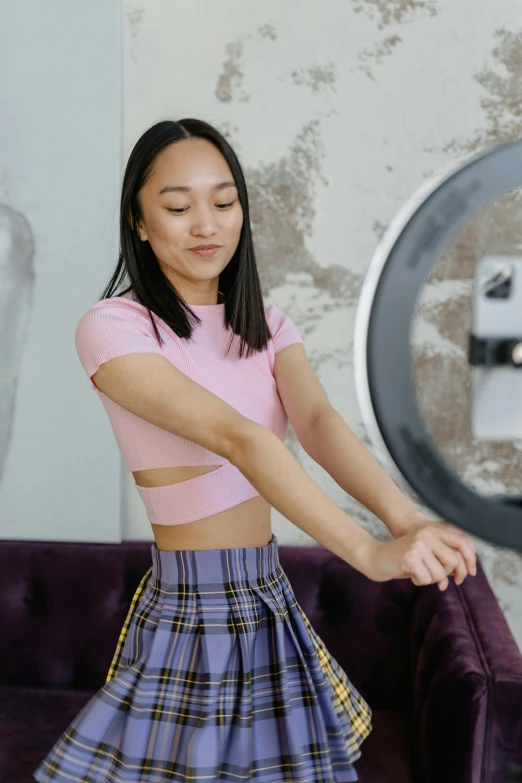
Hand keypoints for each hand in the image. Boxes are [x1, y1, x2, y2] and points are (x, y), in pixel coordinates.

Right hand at [362, 523, 476, 589]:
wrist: (375, 558)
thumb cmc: (404, 560)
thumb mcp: (427, 555)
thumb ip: (444, 559)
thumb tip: (464, 572)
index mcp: (433, 531)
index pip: (463, 542)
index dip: (470, 560)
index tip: (467, 574)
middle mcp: (427, 534)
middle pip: (453, 561)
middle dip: (446, 575)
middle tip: (438, 581)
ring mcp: (418, 544)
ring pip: (440, 573)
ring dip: (430, 579)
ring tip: (418, 573)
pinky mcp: (410, 557)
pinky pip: (426, 579)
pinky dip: (419, 581)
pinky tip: (410, 574)